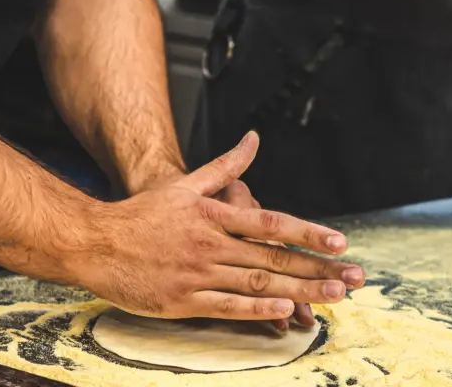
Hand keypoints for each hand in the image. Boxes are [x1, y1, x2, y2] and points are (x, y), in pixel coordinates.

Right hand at [58, 131, 365, 320]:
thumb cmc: (142, 214)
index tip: (340, 242)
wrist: (96, 241)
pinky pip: (228, 307)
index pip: (272, 223)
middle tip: (355, 277)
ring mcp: (199, 274)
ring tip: (334, 296)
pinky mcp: (185, 300)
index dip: (308, 233)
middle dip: (319, 268)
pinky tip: (285, 312)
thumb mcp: (185, 184)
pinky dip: (258, 311)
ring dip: (300, 290)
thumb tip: (254, 139)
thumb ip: (225, 166)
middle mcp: (212, 244)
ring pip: (258, 284)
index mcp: (215, 215)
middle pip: (274, 257)